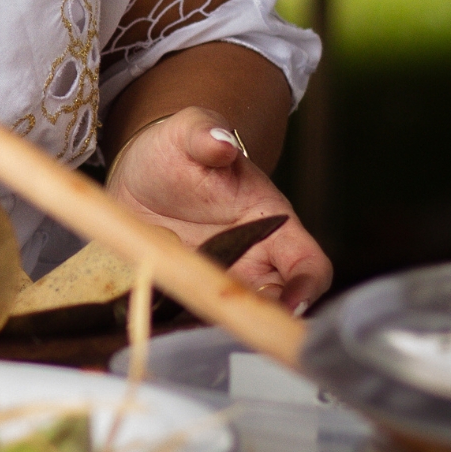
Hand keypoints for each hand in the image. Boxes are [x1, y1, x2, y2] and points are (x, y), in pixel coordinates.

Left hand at [105, 106, 332, 313]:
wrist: (142, 167)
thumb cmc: (179, 147)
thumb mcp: (187, 132)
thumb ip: (206, 134)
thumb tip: (222, 141)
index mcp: (270, 222)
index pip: (308, 262)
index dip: (307, 286)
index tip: (291, 304)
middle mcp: (251, 257)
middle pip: (275, 301)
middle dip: (260, 314)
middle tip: (229, 312)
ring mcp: (218, 275)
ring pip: (233, 312)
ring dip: (219, 320)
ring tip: (190, 312)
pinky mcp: (184, 286)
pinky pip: (190, 311)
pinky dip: (182, 318)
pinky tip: (159, 311)